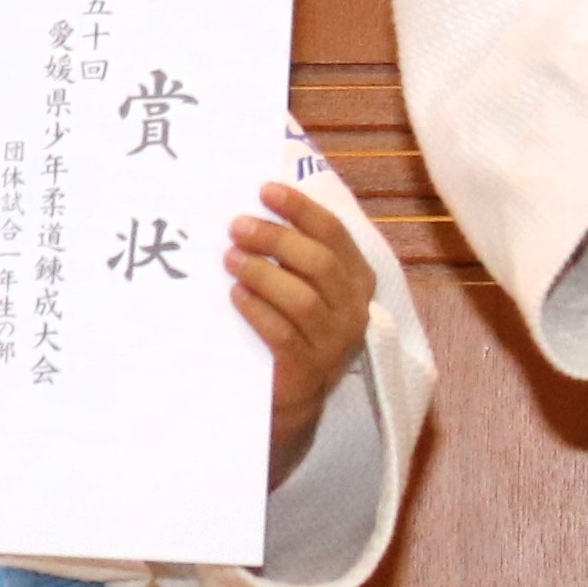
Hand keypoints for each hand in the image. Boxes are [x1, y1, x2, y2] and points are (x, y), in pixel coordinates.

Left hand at [228, 174, 376, 469]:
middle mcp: (354, 310)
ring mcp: (335, 342)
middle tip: (236, 227)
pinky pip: (282, 334)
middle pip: (318, 263)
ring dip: (262, 274)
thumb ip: (294, 251)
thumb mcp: (303, 285)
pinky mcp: (309, 370)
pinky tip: (236, 295)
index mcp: (357, 279)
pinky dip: (257, 310)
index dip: (300, 209)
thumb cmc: (292, 326)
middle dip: (275, 239)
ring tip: (230, 259)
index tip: (264, 190)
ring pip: (302, 299)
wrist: (292, 396)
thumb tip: (256, 204)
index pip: (334, 234)